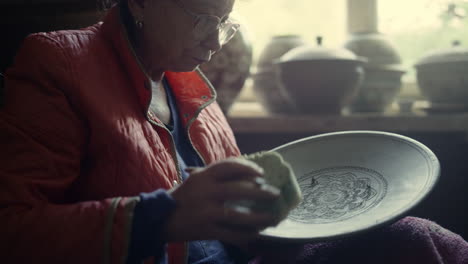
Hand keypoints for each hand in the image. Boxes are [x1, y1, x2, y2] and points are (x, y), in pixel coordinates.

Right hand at [162, 157, 280, 244]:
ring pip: (238, 215)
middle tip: (275, 194)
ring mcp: (206, 212)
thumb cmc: (185, 196)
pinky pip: (231, 234)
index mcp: (204, 176)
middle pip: (239, 190)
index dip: (248, 168)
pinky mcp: (205, 230)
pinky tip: (256, 234)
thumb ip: (218, 176)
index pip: (230, 166)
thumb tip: (251, 177)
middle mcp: (205, 191)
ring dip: (258, 218)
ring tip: (272, 218)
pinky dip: (246, 235)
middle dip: (261, 193)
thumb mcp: (198, 180)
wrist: (162, 218)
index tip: (262, 174)